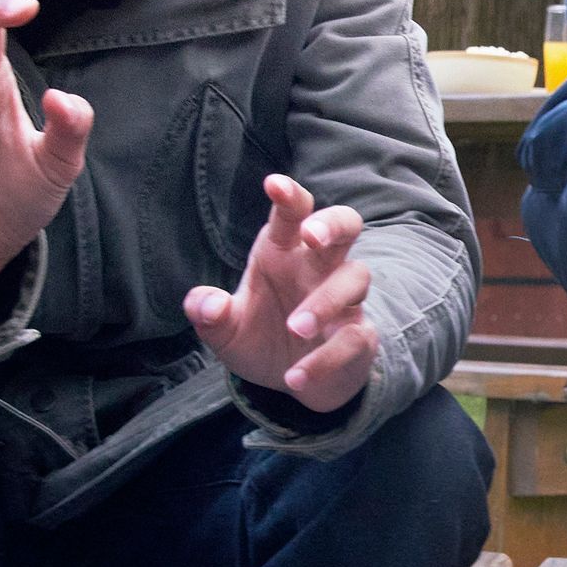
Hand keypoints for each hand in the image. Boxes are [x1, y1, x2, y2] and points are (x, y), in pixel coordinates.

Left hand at [188, 173, 377, 412]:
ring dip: (326, 301)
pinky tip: (295, 378)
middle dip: (332, 224)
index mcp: (283, 251)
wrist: (291, 381)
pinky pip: (354, 337)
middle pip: (345, 224)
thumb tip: (206, 304)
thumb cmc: (259, 336)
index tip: (274, 185)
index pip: (292, 213)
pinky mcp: (359, 335)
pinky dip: (324, 359)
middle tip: (312, 236)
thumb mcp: (224, 330)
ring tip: (296, 328)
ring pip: (355, 277)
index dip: (288, 196)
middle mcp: (318, 267)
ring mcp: (345, 299)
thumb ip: (209, 314)